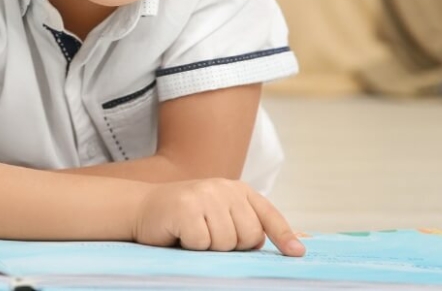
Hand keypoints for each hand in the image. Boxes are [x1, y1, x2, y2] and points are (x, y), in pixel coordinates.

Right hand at [133, 179, 304, 256]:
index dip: (284, 236)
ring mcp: (204, 196)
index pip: (268, 215)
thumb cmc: (184, 217)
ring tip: (193, 233)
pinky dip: (191, 246)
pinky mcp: (186, 208)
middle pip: (249, 236)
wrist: (141, 208)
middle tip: (209, 235)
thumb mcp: (221, 214)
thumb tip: (300, 242)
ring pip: (227, 243)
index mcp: (237, 190)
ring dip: (209, 248)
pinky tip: (180, 233)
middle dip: (231, 245)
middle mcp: (223, 188)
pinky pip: (203, 244)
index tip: (297, 254)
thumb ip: (253, 224)